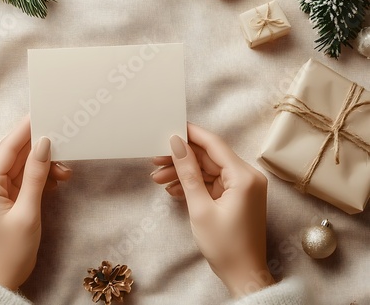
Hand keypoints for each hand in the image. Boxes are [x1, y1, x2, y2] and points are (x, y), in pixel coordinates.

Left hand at [0, 116, 71, 289]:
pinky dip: (39, 177)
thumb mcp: (28, 211)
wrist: (2, 279)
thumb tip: (45, 144)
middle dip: (39, 148)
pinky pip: (22, 179)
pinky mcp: (3, 198)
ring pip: (21, 166)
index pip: (7, 148)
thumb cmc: (12, 251)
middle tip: (62, 139)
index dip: (25, 129)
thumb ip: (36, 175)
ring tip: (65, 172)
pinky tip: (55, 181)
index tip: (41, 112)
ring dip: (43, 165)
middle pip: (14, 154)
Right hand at [151, 123, 274, 297]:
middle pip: (208, 158)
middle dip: (181, 159)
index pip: (214, 145)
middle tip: (155, 160)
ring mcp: (242, 187)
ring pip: (208, 171)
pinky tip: (174, 190)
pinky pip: (212, 184)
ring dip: (184, 174)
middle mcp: (247, 177)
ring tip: (158, 178)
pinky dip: (194, 186)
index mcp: (244, 176)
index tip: (170, 126)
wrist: (243, 276)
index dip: (191, 134)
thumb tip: (177, 144)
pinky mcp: (236, 197)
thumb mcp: (200, 208)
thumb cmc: (225, 246)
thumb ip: (188, 173)